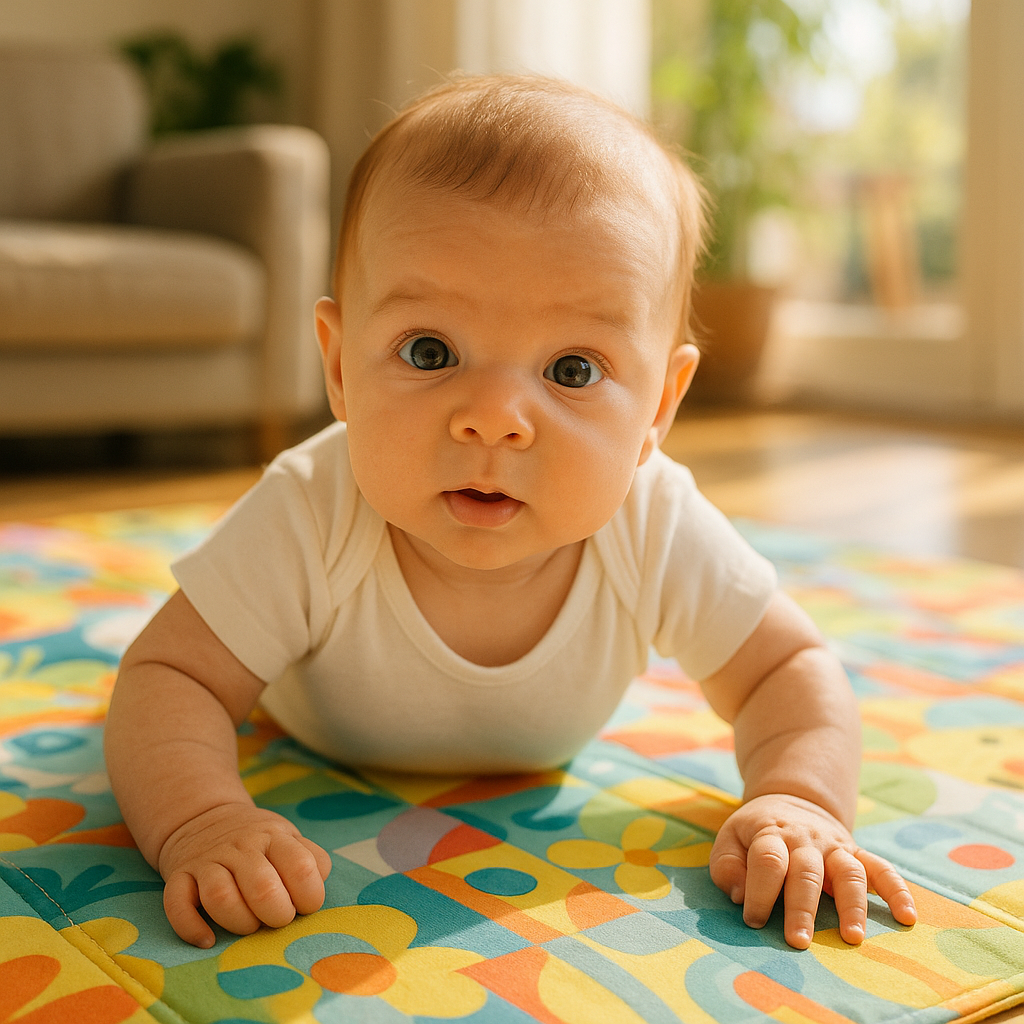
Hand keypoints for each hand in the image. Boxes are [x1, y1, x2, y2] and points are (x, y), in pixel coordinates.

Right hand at [158, 802, 332, 947]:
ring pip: (220, 897)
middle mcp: (240, 847)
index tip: (305, 905)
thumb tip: (316, 890)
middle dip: (277, 915)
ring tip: (249, 926)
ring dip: (239, 922)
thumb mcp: (288, 836)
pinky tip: (207, 939)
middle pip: (263, 887)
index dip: (309, 896)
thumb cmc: (257, 840)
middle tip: (278, 919)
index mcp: (274, 836)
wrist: (203, 818)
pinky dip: (191, 928)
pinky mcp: (179, 876)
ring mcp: (207, 861)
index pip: (301, 866)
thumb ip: (310, 858)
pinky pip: (177, 904)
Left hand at [709, 794, 916, 948]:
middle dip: (802, 908)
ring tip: (852, 937)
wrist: (791, 801)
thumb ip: (727, 866)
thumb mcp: (730, 838)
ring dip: (852, 904)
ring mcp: (835, 846)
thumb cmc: (756, 833)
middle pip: (806, 872)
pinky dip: (897, 891)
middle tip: (798, 942)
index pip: (768, 861)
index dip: (760, 892)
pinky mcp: (857, 853)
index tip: (753, 920)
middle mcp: (805, 840)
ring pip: (848, 872)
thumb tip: (740, 896)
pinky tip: (907, 917)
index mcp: (771, 833)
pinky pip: (882, 869)